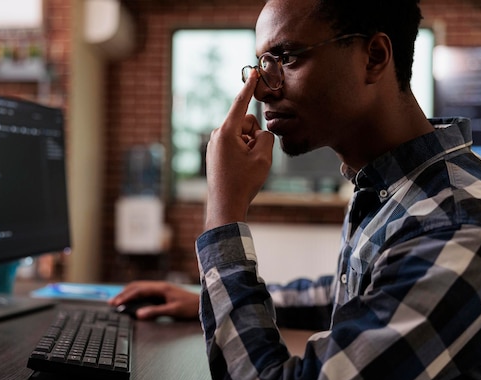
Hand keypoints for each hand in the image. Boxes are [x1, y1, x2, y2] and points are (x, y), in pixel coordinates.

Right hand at [108, 281, 199, 320]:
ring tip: (118, 301)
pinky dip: (135, 295)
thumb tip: (139, 314)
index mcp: (161, 288)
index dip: (126, 297)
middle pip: (137, 287)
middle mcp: (159, 286)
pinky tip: (132, 300)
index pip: (139, 290)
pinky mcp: (162, 293)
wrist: (203, 304)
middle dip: (123, 294)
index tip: (116, 303)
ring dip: (128, 293)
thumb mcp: (173, 311)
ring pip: (140, 288)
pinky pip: (145, 292)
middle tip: (111, 302)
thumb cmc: (191, 307)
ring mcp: (161, 288)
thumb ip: (155, 312)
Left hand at [204, 70, 274, 229]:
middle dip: (254, 135)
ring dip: (249, 147)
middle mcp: (217, 135)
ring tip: (246, 168)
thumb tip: (260, 134)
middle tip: (254, 158)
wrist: (225, 206)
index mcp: (226, 132)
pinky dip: (242, 153)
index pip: (240, 104)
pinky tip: (240, 171)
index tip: (253, 72)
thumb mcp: (263, 157)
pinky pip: (235, 146)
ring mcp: (214, 145)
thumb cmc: (243, 183)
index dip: (249, 88)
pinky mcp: (215, 154)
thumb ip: (266, 137)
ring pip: (241, 136)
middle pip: (245, 123)